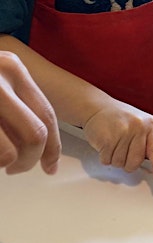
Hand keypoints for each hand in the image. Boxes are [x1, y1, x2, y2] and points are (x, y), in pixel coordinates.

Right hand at [0, 51, 60, 174]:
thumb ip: (19, 104)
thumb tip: (40, 148)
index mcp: (14, 69)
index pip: (47, 115)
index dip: (53, 147)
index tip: (51, 166)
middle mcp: (0, 78)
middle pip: (35, 135)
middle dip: (30, 160)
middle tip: (17, 169)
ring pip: (10, 151)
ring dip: (6, 164)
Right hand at [82, 101, 152, 181]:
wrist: (96, 106)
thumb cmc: (118, 118)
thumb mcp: (139, 124)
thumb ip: (146, 142)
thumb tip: (152, 166)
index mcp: (149, 125)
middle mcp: (138, 128)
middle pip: (135, 162)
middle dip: (128, 163)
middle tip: (122, 151)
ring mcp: (123, 133)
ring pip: (120, 163)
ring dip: (114, 159)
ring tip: (113, 143)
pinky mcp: (107, 139)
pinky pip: (107, 160)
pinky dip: (104, 156)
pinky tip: (105, 144)